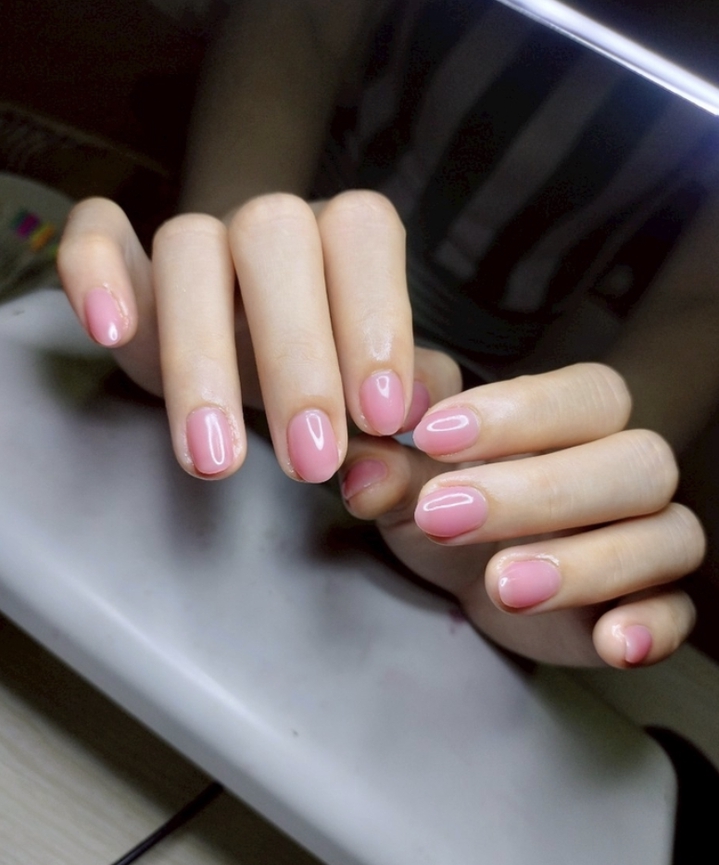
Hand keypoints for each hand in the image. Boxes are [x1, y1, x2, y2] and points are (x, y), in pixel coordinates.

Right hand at [58, 192, 457, 480]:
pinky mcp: (123, 259)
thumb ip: (409, 416)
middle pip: (275, 240)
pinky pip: (96, 231)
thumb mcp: (377, 399)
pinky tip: (107, 331)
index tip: (382, 417)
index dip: (375, 319)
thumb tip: (406, 443)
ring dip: (200, 357)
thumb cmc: (331, 373)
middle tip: (310, 462)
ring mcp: (195, 237)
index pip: (363, 235)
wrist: (258, 350)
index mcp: (342, 239)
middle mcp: (269, 225)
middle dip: (296, 360)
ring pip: (185, 248)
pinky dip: (93, 271)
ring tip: (217, 461)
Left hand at [339, 364, 704, 667]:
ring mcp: (647, 540)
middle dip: (541, 490)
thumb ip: (386, 461)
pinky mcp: (651, 607)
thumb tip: (363, 453)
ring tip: (505, 584)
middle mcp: (625, 472)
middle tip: (446, 513)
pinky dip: (652, 627)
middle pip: (635, 462)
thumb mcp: (406, 483)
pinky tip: (610, 640)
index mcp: (576, 423)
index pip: (585, 394)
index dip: (518, 412)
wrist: (472, 582)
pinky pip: (679, 614)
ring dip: (586, 563)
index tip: (433, 435)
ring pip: (665, 536)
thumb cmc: (450, 513)